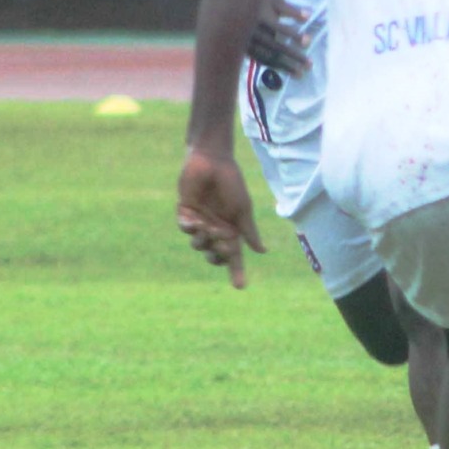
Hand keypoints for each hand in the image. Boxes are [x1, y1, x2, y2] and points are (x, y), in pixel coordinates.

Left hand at [177, 148, 264, 287]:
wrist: (212, 161)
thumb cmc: (231, 182)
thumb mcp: (243, 209)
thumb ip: (249, 231)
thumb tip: (262, 252)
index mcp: (232, 230)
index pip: (234, 256)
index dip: (237, 272)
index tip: (240, 287)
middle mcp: (216, 229)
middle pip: (214, 255)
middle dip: (217, 255)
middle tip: (223, 244)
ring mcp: (200, 221)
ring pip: (198, 244)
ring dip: (204, 239)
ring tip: (208, 225)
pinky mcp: (185, 212)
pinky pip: (185, 228)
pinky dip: (190, 228)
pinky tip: (195, 221)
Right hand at [246, 0, 310, 75]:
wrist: (229, 9)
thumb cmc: (257, 3)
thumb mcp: (273, 2)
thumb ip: (290, 10)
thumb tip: (308, 17)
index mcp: (260, 17)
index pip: (279, 29)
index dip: (294, 36)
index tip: (308, 41)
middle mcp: (254, 32)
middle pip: (274, 47)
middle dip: (293, 57)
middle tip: (309, 65)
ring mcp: (248, 43)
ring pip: (267, 58)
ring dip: (285, 67)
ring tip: (301, 75)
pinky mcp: (245, 50)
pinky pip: (261, 61)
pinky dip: (274, 67)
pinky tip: (287, 70)